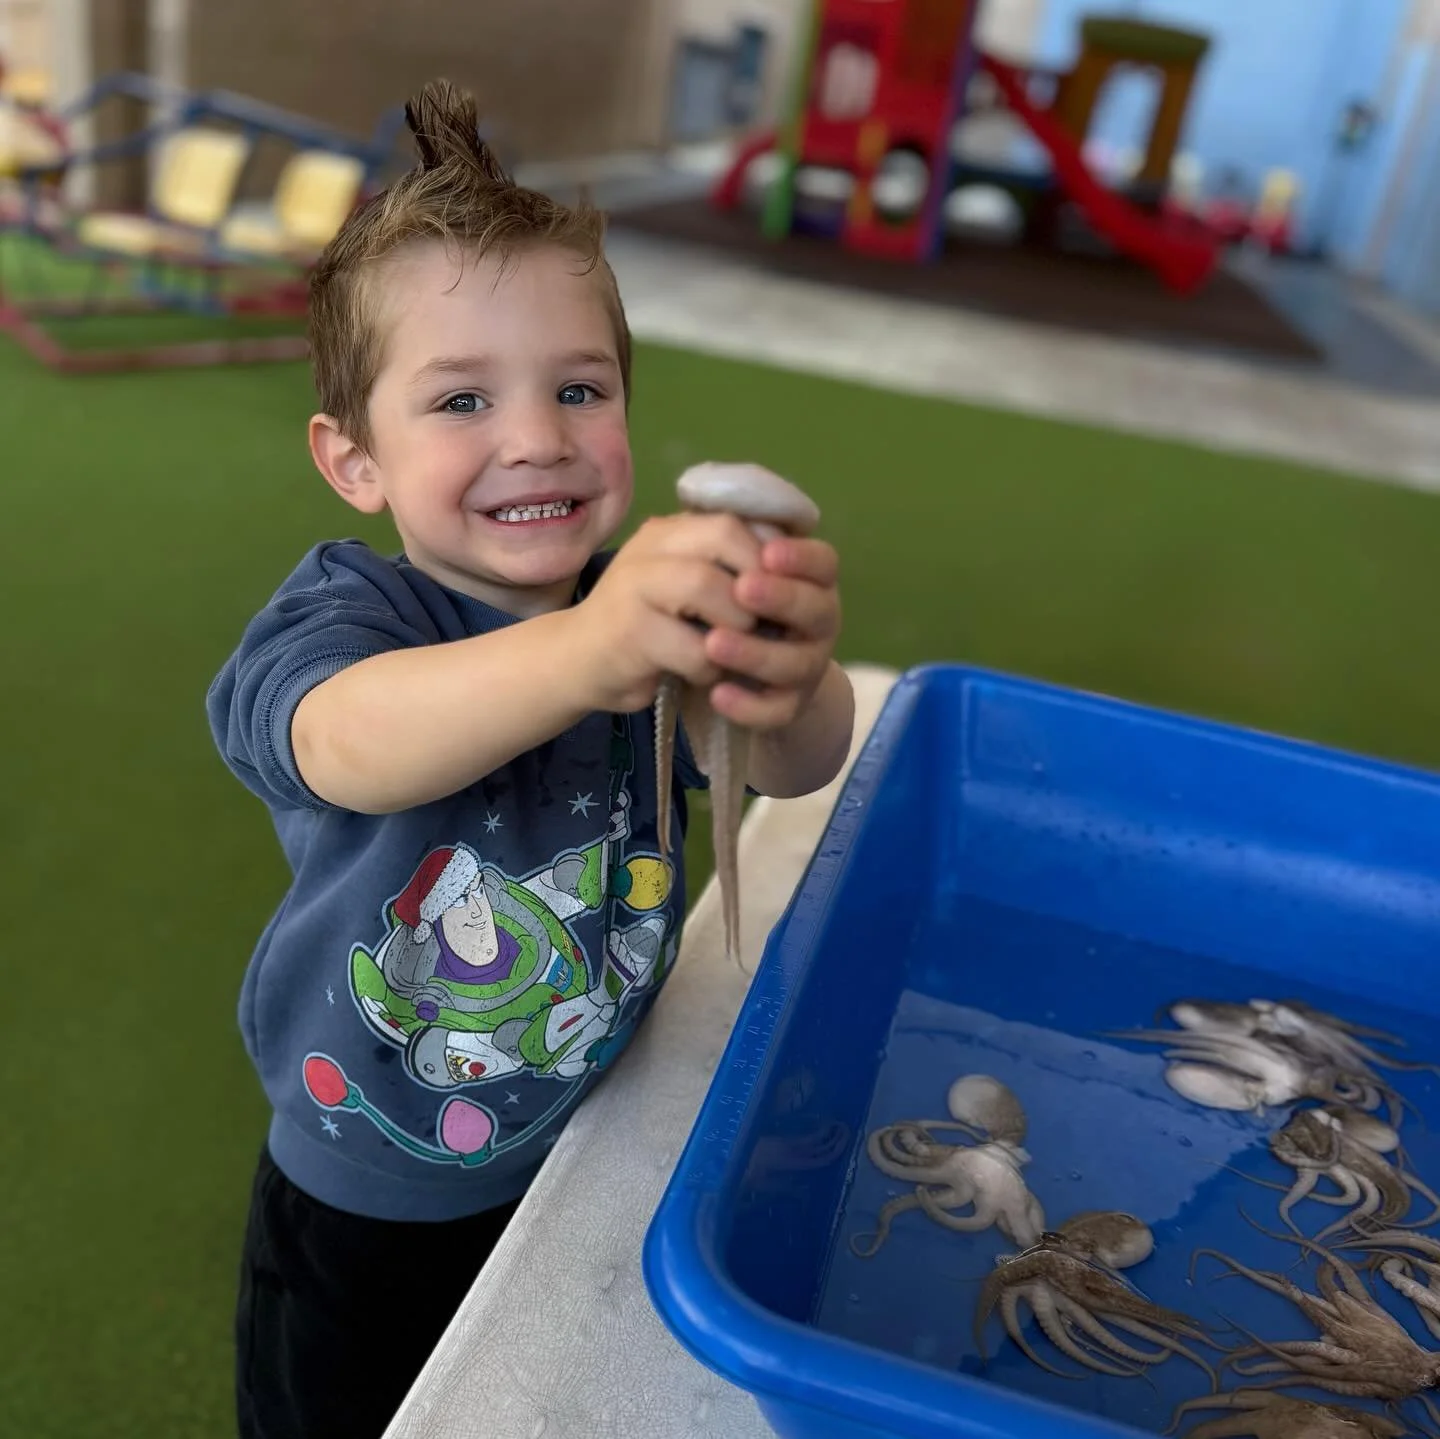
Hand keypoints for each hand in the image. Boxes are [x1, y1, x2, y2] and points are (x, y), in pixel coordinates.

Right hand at [570, 511, 765, 712]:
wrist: (577, 661)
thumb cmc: (642, 624)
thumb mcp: (678, 583)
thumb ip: (716, 565)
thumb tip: (781, 560)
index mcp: (666, 533)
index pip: (730, 520)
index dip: (764, 553)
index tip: (779, 588)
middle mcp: (647, 549)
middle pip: (722, 538)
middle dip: (755, 581)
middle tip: (762, 619)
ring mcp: (633, 587)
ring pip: (707, 586)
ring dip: (736, 625)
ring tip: (732, 648)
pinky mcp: (630, 633)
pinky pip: (695, 647)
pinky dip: (712, 666)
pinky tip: (705, 674)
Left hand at [701, 535, 840, 729]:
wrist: (727, 669)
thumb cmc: (729, 603)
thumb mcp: (730, 567)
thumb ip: (731, 542)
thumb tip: (709, 511)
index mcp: (810, 581)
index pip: (823, 563)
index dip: (801, 558)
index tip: (767, 552)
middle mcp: (819, 622)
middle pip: (816, 609)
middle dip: (781, 597)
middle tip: (742, 588)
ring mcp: (807, 666)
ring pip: (795, 664)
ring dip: (755, 652)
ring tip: (713, 643)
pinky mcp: (787, 705)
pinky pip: (777, 711)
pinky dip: (749, 705)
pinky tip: (718, 694)